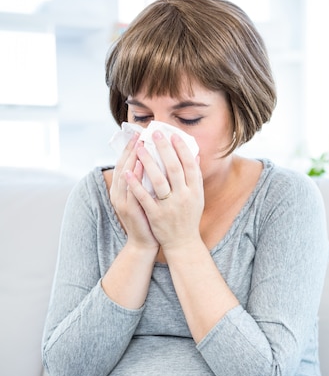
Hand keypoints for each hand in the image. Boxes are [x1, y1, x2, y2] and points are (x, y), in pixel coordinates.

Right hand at [110, 133, 158, 252]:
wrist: (146, 242)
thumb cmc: (151, 218)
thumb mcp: (149, 196)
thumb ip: (150, 179)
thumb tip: (160, 160)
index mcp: (124, 188)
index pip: (127, 162)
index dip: (132, 147)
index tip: (141, 132)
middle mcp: (120, 192)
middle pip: (123, 165)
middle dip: (131, 148)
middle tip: (140, 133)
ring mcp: (123, 201)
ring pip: (125, 175)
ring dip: (131, 159)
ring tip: (139, 144)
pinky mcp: (129, 210)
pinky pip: (131, 190)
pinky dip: (134, 178)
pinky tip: (139, 166)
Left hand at [126, 131, 203, 252]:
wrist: (183, 243)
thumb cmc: (189, 217)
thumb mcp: (197, 198)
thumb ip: (195, 178)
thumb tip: (195, 155)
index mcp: (195, 191)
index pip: (189, 165)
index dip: (181, 149)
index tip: (173, 135)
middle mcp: (185, 197)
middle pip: (174, 169)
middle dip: (164, 149)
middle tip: (155, 133)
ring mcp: (170, 207)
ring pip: (158, 181)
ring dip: (148, 163)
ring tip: (140, 147)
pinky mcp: (156, 215)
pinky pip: (144, 197)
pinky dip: (136, 184)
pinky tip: (128, 171)